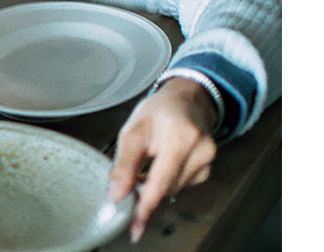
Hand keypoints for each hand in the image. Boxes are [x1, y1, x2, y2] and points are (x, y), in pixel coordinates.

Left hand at [107, 78, 218, 242]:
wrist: (185, 101)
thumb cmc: (157, 112)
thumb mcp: (133, 130)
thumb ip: (124, 163)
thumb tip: (116, 194)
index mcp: (181, 136)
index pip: (161, 180)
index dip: (146, 204)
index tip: (133, 223)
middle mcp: (201, 150)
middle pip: (167, 188)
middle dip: (144, 195)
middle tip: (125, 195)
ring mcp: (207, 161)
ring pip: (173, 190)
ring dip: (153, 188)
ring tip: (143, 168)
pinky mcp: (206, 169)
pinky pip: (180, 185)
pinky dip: (165, 183)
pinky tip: (159, 168)